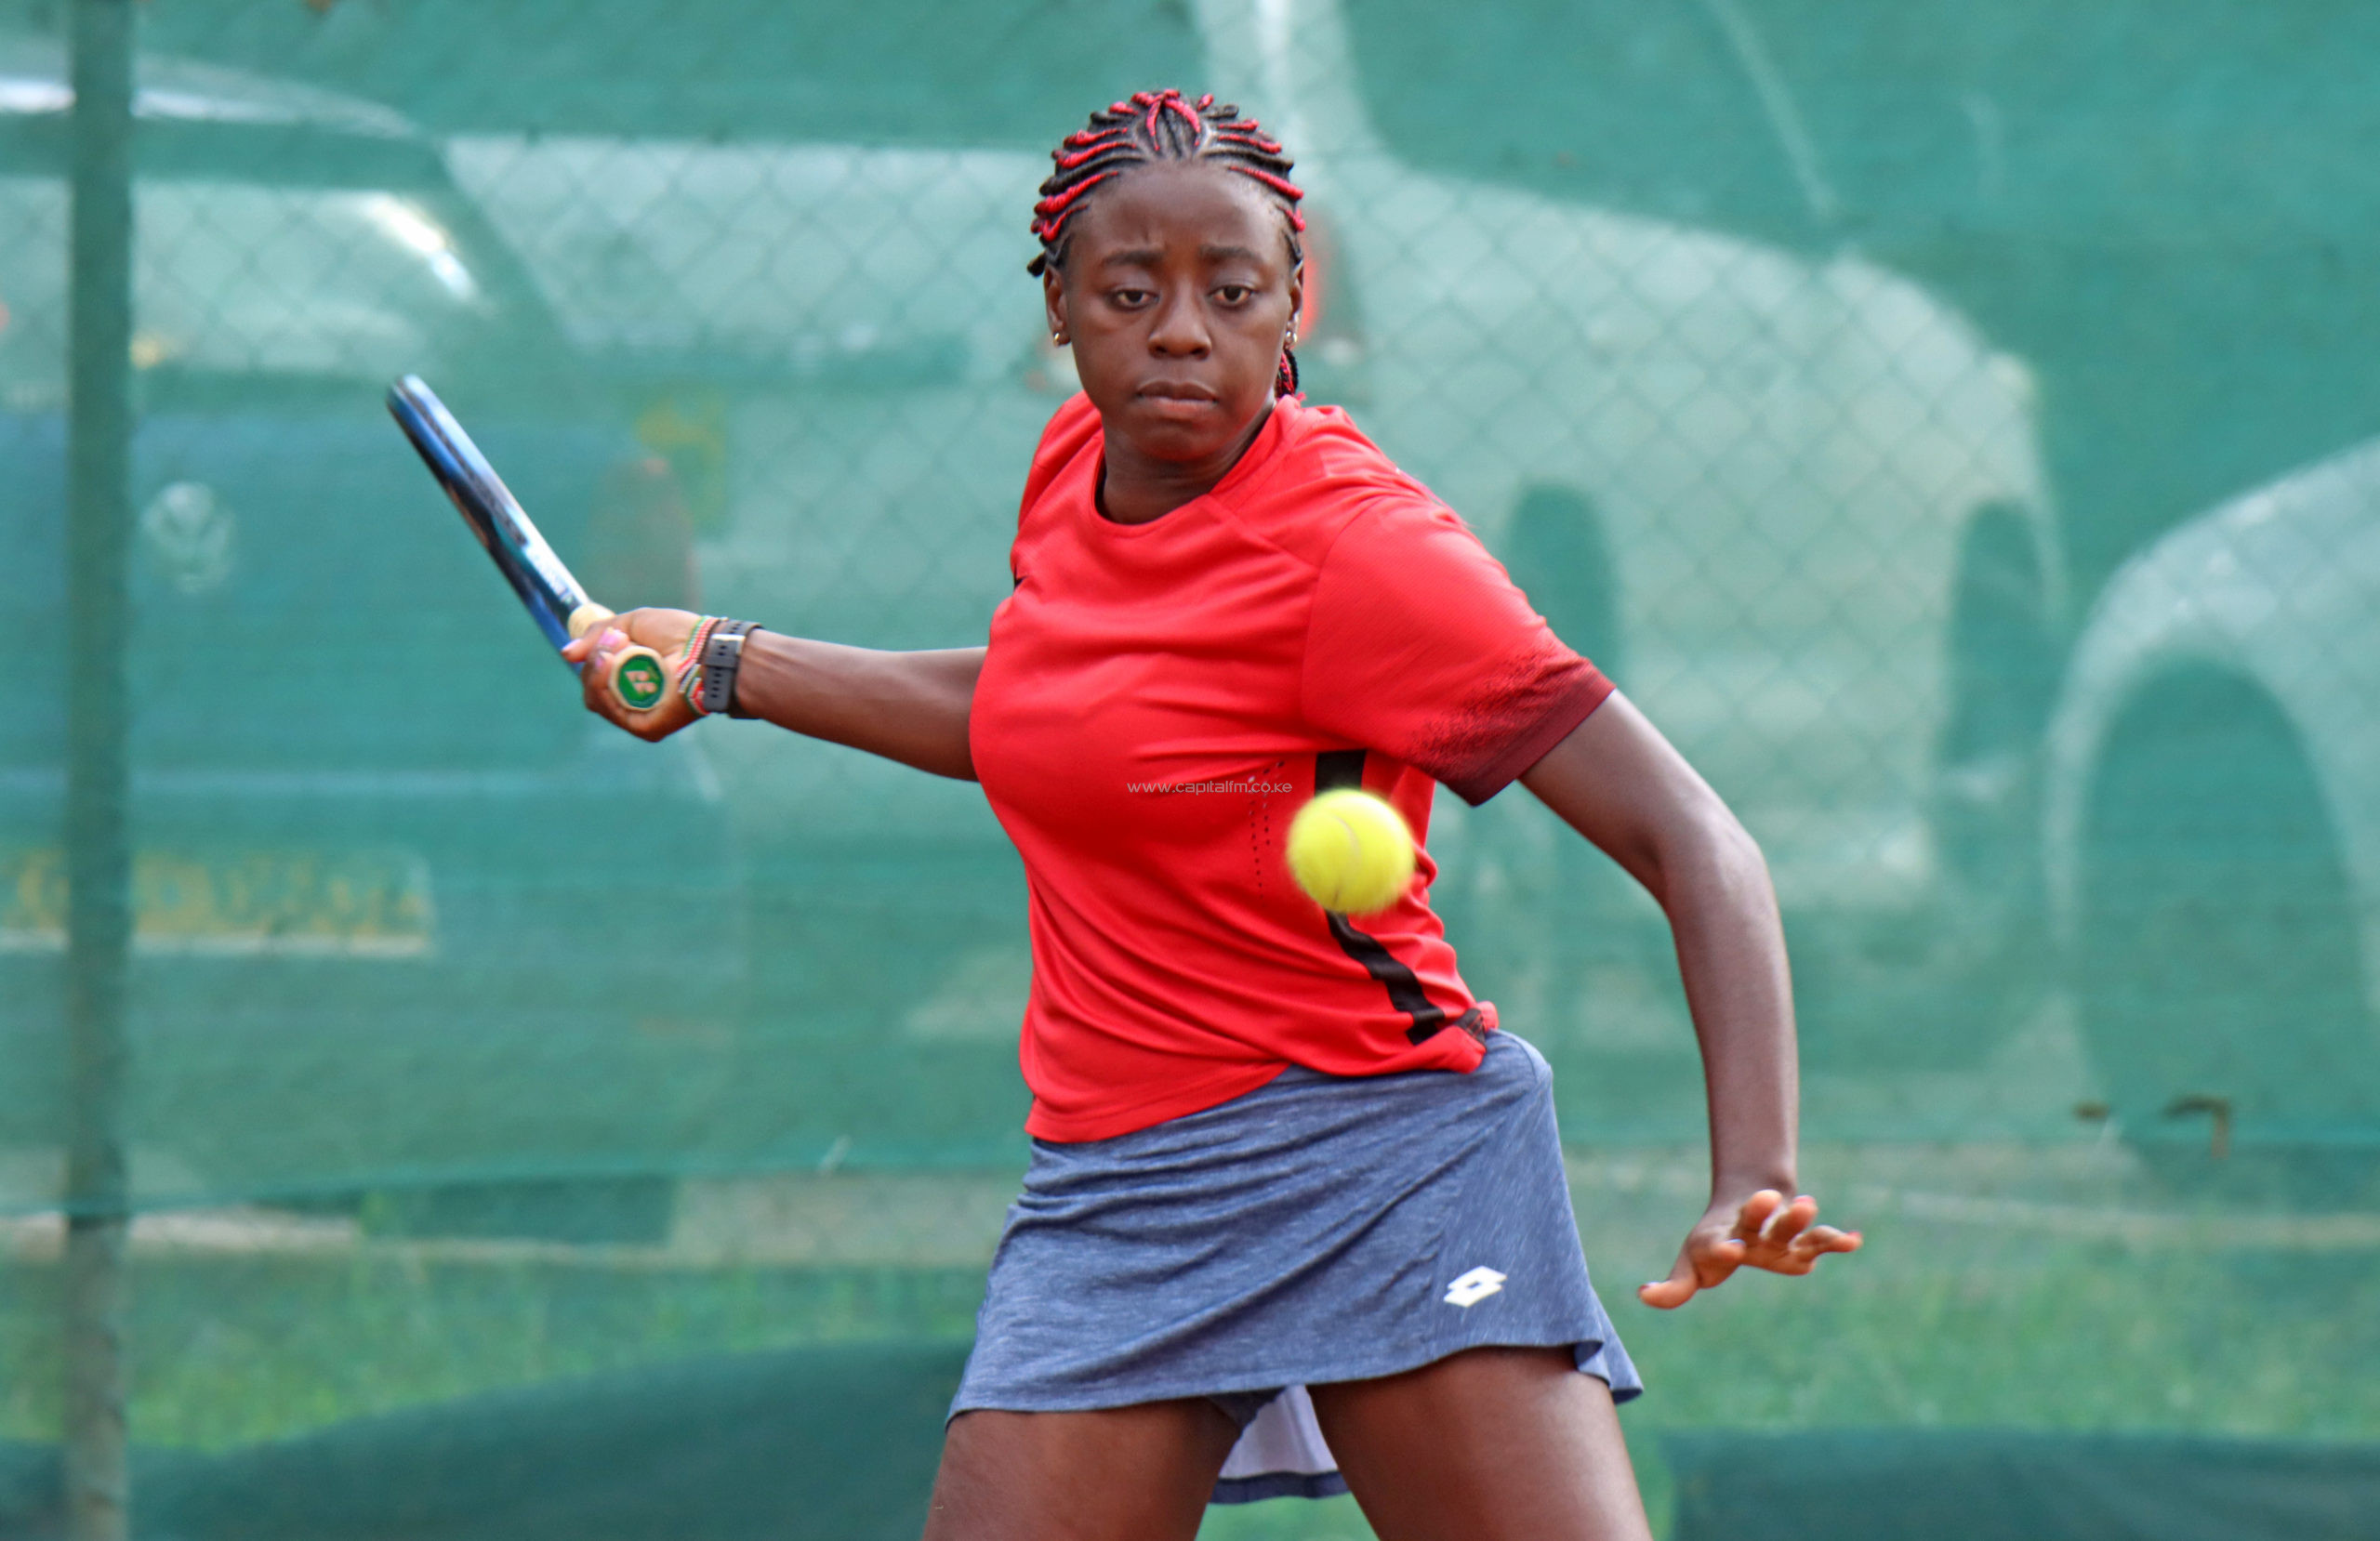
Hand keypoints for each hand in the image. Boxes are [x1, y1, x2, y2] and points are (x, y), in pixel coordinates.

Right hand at [560, 606, 700, 740]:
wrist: (706, 648)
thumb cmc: (678, 634)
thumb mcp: (631, 624)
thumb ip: (597, 636)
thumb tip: (566, 654)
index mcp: (631, 678)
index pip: (596, 678)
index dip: (594, 658)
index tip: (609, 636)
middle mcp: (633, 700)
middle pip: (591, 691)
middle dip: (594, 662)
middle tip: (613, 640)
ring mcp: (638, 716)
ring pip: (595, 701)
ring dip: (596, 671)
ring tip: (615, 649)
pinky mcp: (645, 728)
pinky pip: (610, 712)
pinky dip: (604, 688)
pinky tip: (612, 665)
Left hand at [1637, 1189, 1860, 1309]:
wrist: (1747, 1206)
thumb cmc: (1713, 1246)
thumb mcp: (1690, 1267)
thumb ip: (1673, 1287)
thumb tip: (1644, 1295)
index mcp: (1720, 1239)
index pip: (1719, 1244)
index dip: (1723, 1248)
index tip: (1731, 1249)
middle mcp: (1751, 1231)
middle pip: (1756, 1222)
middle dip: (1761, 1213)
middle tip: (1766, 1198)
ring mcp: (1778, 1234)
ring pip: (1789, 1225)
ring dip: (1798, 1217)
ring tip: (1808, 1203)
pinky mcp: (1802, 1241)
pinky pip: (1821, 1240)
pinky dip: (1837, 1239)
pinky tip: (1854, 1240)